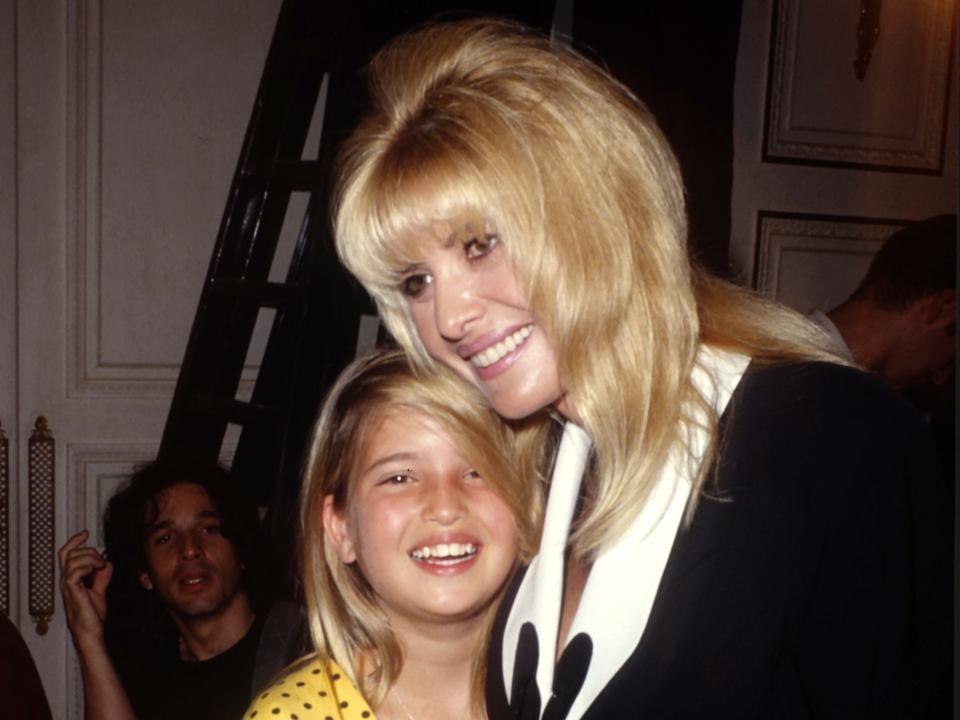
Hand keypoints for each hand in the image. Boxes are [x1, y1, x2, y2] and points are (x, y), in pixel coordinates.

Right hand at [58, 530, 112, 649]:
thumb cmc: (91, 615)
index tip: (86, 533)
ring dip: (90, 557)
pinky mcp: (72, 591)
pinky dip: (87, 566)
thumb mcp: (100, 591)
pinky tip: (97, 570)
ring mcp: (68, 586)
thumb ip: (102, 577)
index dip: (74, 541)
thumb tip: (107, 563)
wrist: (90, 631)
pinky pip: (73, 572)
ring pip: (71, 560)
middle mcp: (66, 580)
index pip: (66, 554)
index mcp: (71, 579)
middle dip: (88, 549)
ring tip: (101, 565)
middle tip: (101, 559)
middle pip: (68, 553)